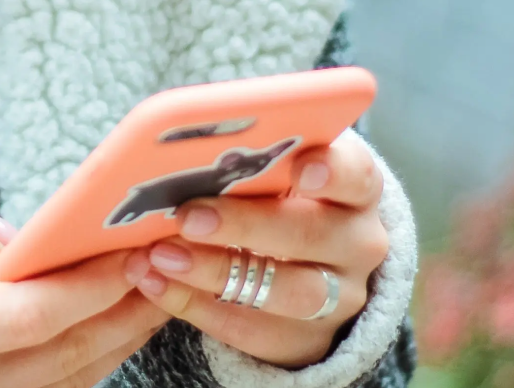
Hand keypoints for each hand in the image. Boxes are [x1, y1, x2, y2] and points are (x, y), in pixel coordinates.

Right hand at [0, 186, 170, 387]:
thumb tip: (11, 235)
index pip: (25, 316)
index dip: (87, 286)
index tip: (130, 250)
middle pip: (66, 354)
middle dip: (126, 308)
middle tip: (168, 262)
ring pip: (71, 382)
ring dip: (122, 338)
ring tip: (159, 290)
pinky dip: (95, 364)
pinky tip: (118, 329)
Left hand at [125, 132, 388, 366]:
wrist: (307, 270)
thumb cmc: (278, 201)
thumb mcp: (277, 175)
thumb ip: (249, 162)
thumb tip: (181, 145)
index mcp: (357, 190)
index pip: (356, 175)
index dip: (331, 171)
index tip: (300, 168)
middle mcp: (358, 244)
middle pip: (312, 234)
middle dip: (247, 225)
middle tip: (189, 217)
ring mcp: (339, 297)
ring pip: (288, 291)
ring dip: (216, 271)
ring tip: (161, 256)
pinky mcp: (305, 340)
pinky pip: (251, 328)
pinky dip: (195, 305)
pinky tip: (155, 283)